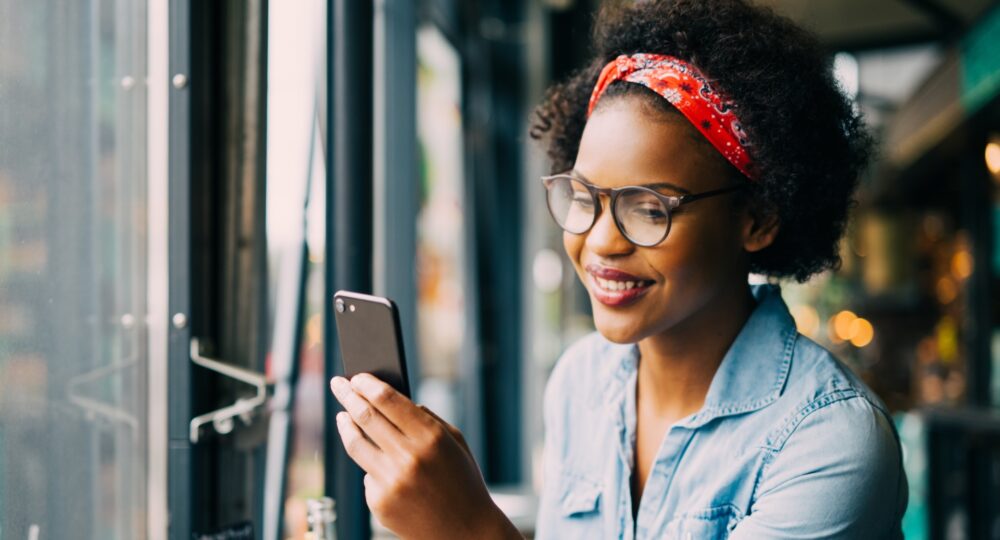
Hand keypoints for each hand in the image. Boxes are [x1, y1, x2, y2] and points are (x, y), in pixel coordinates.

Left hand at [330, 374, 520, 539]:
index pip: (388, 400)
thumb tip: (394, 400)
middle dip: (347, 396)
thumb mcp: (455, 443)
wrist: (465, 532)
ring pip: (355, 444)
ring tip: (341, 416)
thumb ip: (427, 419)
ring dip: (345, 424)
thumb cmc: (462, 482)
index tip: (356, 376)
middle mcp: (408, 458)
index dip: (367, 384)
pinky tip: (380, 465)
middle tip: (338, 384)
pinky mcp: (379, 503)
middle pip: (365, 416)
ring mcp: (391, 482)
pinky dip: (372, 466)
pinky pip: (368, 475)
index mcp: (431, 438)